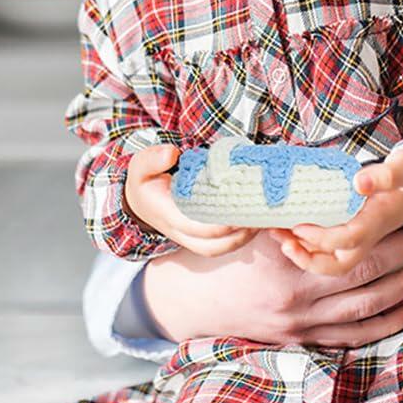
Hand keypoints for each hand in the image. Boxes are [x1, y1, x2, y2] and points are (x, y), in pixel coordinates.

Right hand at [125, 144, 254, 256]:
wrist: (140, 200)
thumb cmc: (145, 180)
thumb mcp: (141, 166)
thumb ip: (153, 159)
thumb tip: (172, 154)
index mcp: (167, 214)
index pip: (193, 227)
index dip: (216, 225)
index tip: (237, 214)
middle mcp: (179, 231)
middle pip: (211, 245)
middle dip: (236, 235)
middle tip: (259, 217)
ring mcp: (189, 237)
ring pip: (218, 248)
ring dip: (241, 239)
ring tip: (262, 221)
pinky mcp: (199, 236)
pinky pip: (220, 245)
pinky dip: (239, 239)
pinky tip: (255, 224)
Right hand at [143, 225, 402, 346]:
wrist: (191, 302)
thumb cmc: (223, 254)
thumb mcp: (254, 223)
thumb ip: (290, 205)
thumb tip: (326, 175)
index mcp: (291, 263)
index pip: (355, 249)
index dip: (389, 236)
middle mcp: (301, 299)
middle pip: (369, 279)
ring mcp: (302, 325)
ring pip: (366, 311)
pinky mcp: (301, 341)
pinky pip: (351, 338)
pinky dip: (383, 326)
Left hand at [273, 142, 402, 276]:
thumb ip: (383, 175)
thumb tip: (358, 181)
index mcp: (379, 221)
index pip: (346, 240)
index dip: (320, 238)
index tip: (297, 224)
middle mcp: (371, 233)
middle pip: (337, 265)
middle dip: (306, 258)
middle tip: (280, 238)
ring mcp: (366, 233)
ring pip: (333, 258)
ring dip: (305, 250)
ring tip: (279, 232)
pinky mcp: (362, 226)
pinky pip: (334, 243)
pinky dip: (312, 240)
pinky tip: (295, 223)